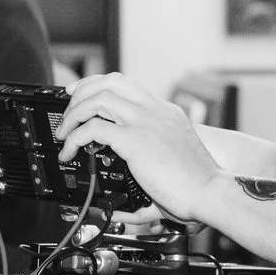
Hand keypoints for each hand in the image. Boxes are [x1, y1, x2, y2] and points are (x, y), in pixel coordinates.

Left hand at [56, 74, 223, 222]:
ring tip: (65, 133)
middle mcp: (155, 111)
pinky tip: (70, 152)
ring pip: (98, 99)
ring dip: (74, 114)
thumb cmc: (197, 185)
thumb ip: (153, 158)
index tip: (83, 96)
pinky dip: (75, 138)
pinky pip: (93, 128)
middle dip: (82, 92)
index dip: (99, 86)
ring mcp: (146, 123)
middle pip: (110, 81)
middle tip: (67, 107)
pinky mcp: (135, 140)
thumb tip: (128, 181)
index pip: (127, 85)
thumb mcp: (173, 159)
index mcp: (166, 112)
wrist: (210, 193)